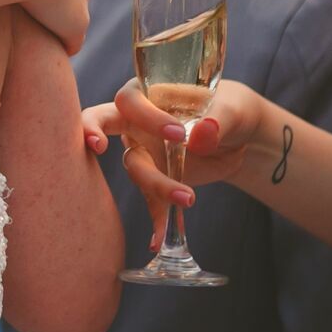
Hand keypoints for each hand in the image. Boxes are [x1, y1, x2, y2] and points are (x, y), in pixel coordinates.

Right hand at [84, 81, 259, 250]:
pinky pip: (149, 199)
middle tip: (97, 145)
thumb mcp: (232, 111)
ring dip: (155, 186)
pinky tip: (159, 239)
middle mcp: (137, 120)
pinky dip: (157, 219)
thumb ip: (217, 120)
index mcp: (150, 92)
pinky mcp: (155, 176)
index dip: (147, 116)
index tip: (178, 134)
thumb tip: (199, 136)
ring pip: (135, 168)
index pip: (132, 100)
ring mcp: (143, 150)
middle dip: (93, 130)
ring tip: (188, 199)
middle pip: (102, 121)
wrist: (238, 136)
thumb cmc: (229, 111)